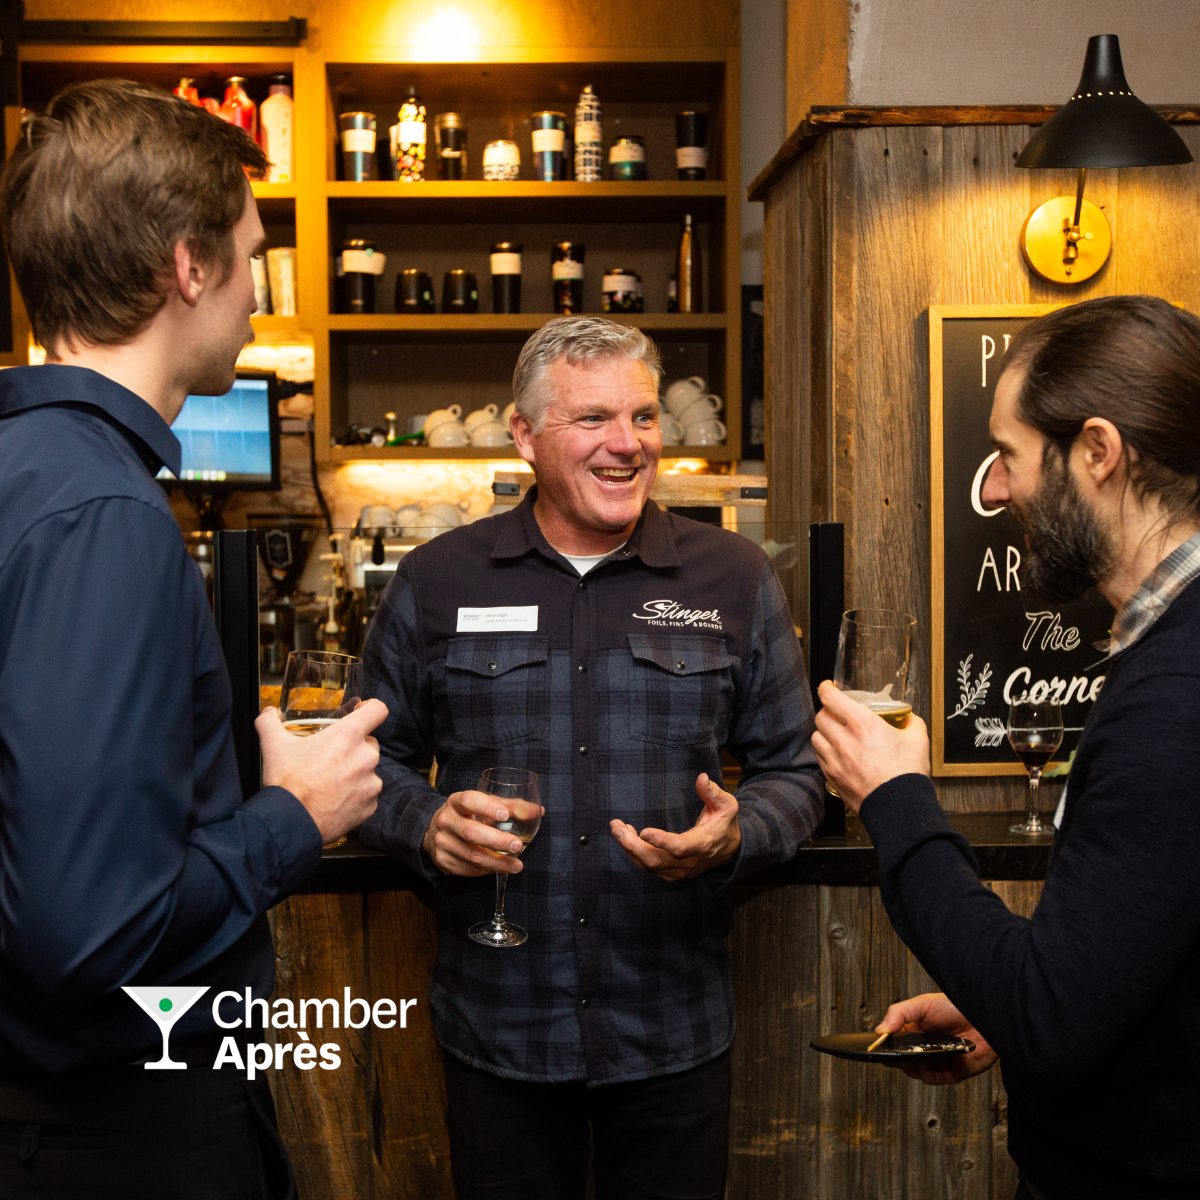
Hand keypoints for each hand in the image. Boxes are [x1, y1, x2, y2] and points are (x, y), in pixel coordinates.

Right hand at [257, 700, 386, 844]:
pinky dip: (355, 796)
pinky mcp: (371, 805)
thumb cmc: (286, 781)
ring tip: (331, 783)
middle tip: (332, 758)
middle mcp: (366, 757)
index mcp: (348, 735)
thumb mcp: (274, 745)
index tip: (361, 713)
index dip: (370, 709)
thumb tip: (270, 710)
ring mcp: (371, 783)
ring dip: (355, 773)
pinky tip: (336, 800)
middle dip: (354, 748)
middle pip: (369, 743)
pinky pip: (367, 795)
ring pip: (369, 770)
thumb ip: (270, 721)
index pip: (378, 710)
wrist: (291, 822)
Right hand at [422, 790, 543, 877]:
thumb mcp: (481, 805)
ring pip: (471, 856)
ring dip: (497, 863)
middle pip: (471, 832)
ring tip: (517, 865)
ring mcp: (442, 843)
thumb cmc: (466, 815)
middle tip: (517, 845)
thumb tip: (538, 811)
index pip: (469, 801)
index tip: (505, 815)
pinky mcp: (442, 861)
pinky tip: (499, 869)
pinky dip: (486, 870)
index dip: (487, 807)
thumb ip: (510, 806)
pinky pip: (467, 869)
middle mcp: (446, 821)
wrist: (432, 832)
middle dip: (497, 841)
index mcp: (456, 802)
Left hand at [610, 773, 739, 882]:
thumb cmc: (724, 824)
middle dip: (633, 846)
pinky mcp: (671, 872)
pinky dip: (634, 853)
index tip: (644, 831)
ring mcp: (678, 870)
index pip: (680, 847)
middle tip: (616, 828)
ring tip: (617, 828)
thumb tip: (702, 777)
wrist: (730, 850)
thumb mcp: (727, 805)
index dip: (661, 841)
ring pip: (648, 865)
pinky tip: (627, 835)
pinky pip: (648, 866)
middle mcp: (688, 862)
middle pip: (656, 861)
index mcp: (702, 844)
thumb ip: (713, 793)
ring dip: (630, 848)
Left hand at [811, 680, 930, 811]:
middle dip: (827, 712)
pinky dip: (826, 753)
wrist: (900, 808)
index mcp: (863, 725)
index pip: (831, 698)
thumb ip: (912, 724)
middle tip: (837, 713)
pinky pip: (821, 759)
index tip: (828, 686)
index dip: (826, 688)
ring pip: (816, 738)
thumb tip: (909, 719)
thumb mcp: (918, 740)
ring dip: (824, 733)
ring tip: (837, 735)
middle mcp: (844, 741)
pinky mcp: (833, 778)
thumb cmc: (907, 775)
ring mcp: (835, 761)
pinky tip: (839, 755)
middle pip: (820, 717)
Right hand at [874, 992, 997, 1084]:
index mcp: (915, 1029)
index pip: (894, 1041)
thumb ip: (898, 1014)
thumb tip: (879, 1031)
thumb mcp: (922, 1004)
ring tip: (915, 1056)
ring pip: (915, 1071)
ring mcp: (938, 1060)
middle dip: (897, 1058)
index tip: (877, 1047)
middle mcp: (925, 1046)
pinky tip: (929, 1064)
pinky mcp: (952, 1072)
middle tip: (894, 1054)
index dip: (885, 1045)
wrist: (986, 1018)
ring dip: (912, 1066)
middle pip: (903, 1059)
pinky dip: (928, 1075)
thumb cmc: (955, 1006)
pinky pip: (934, 1079)